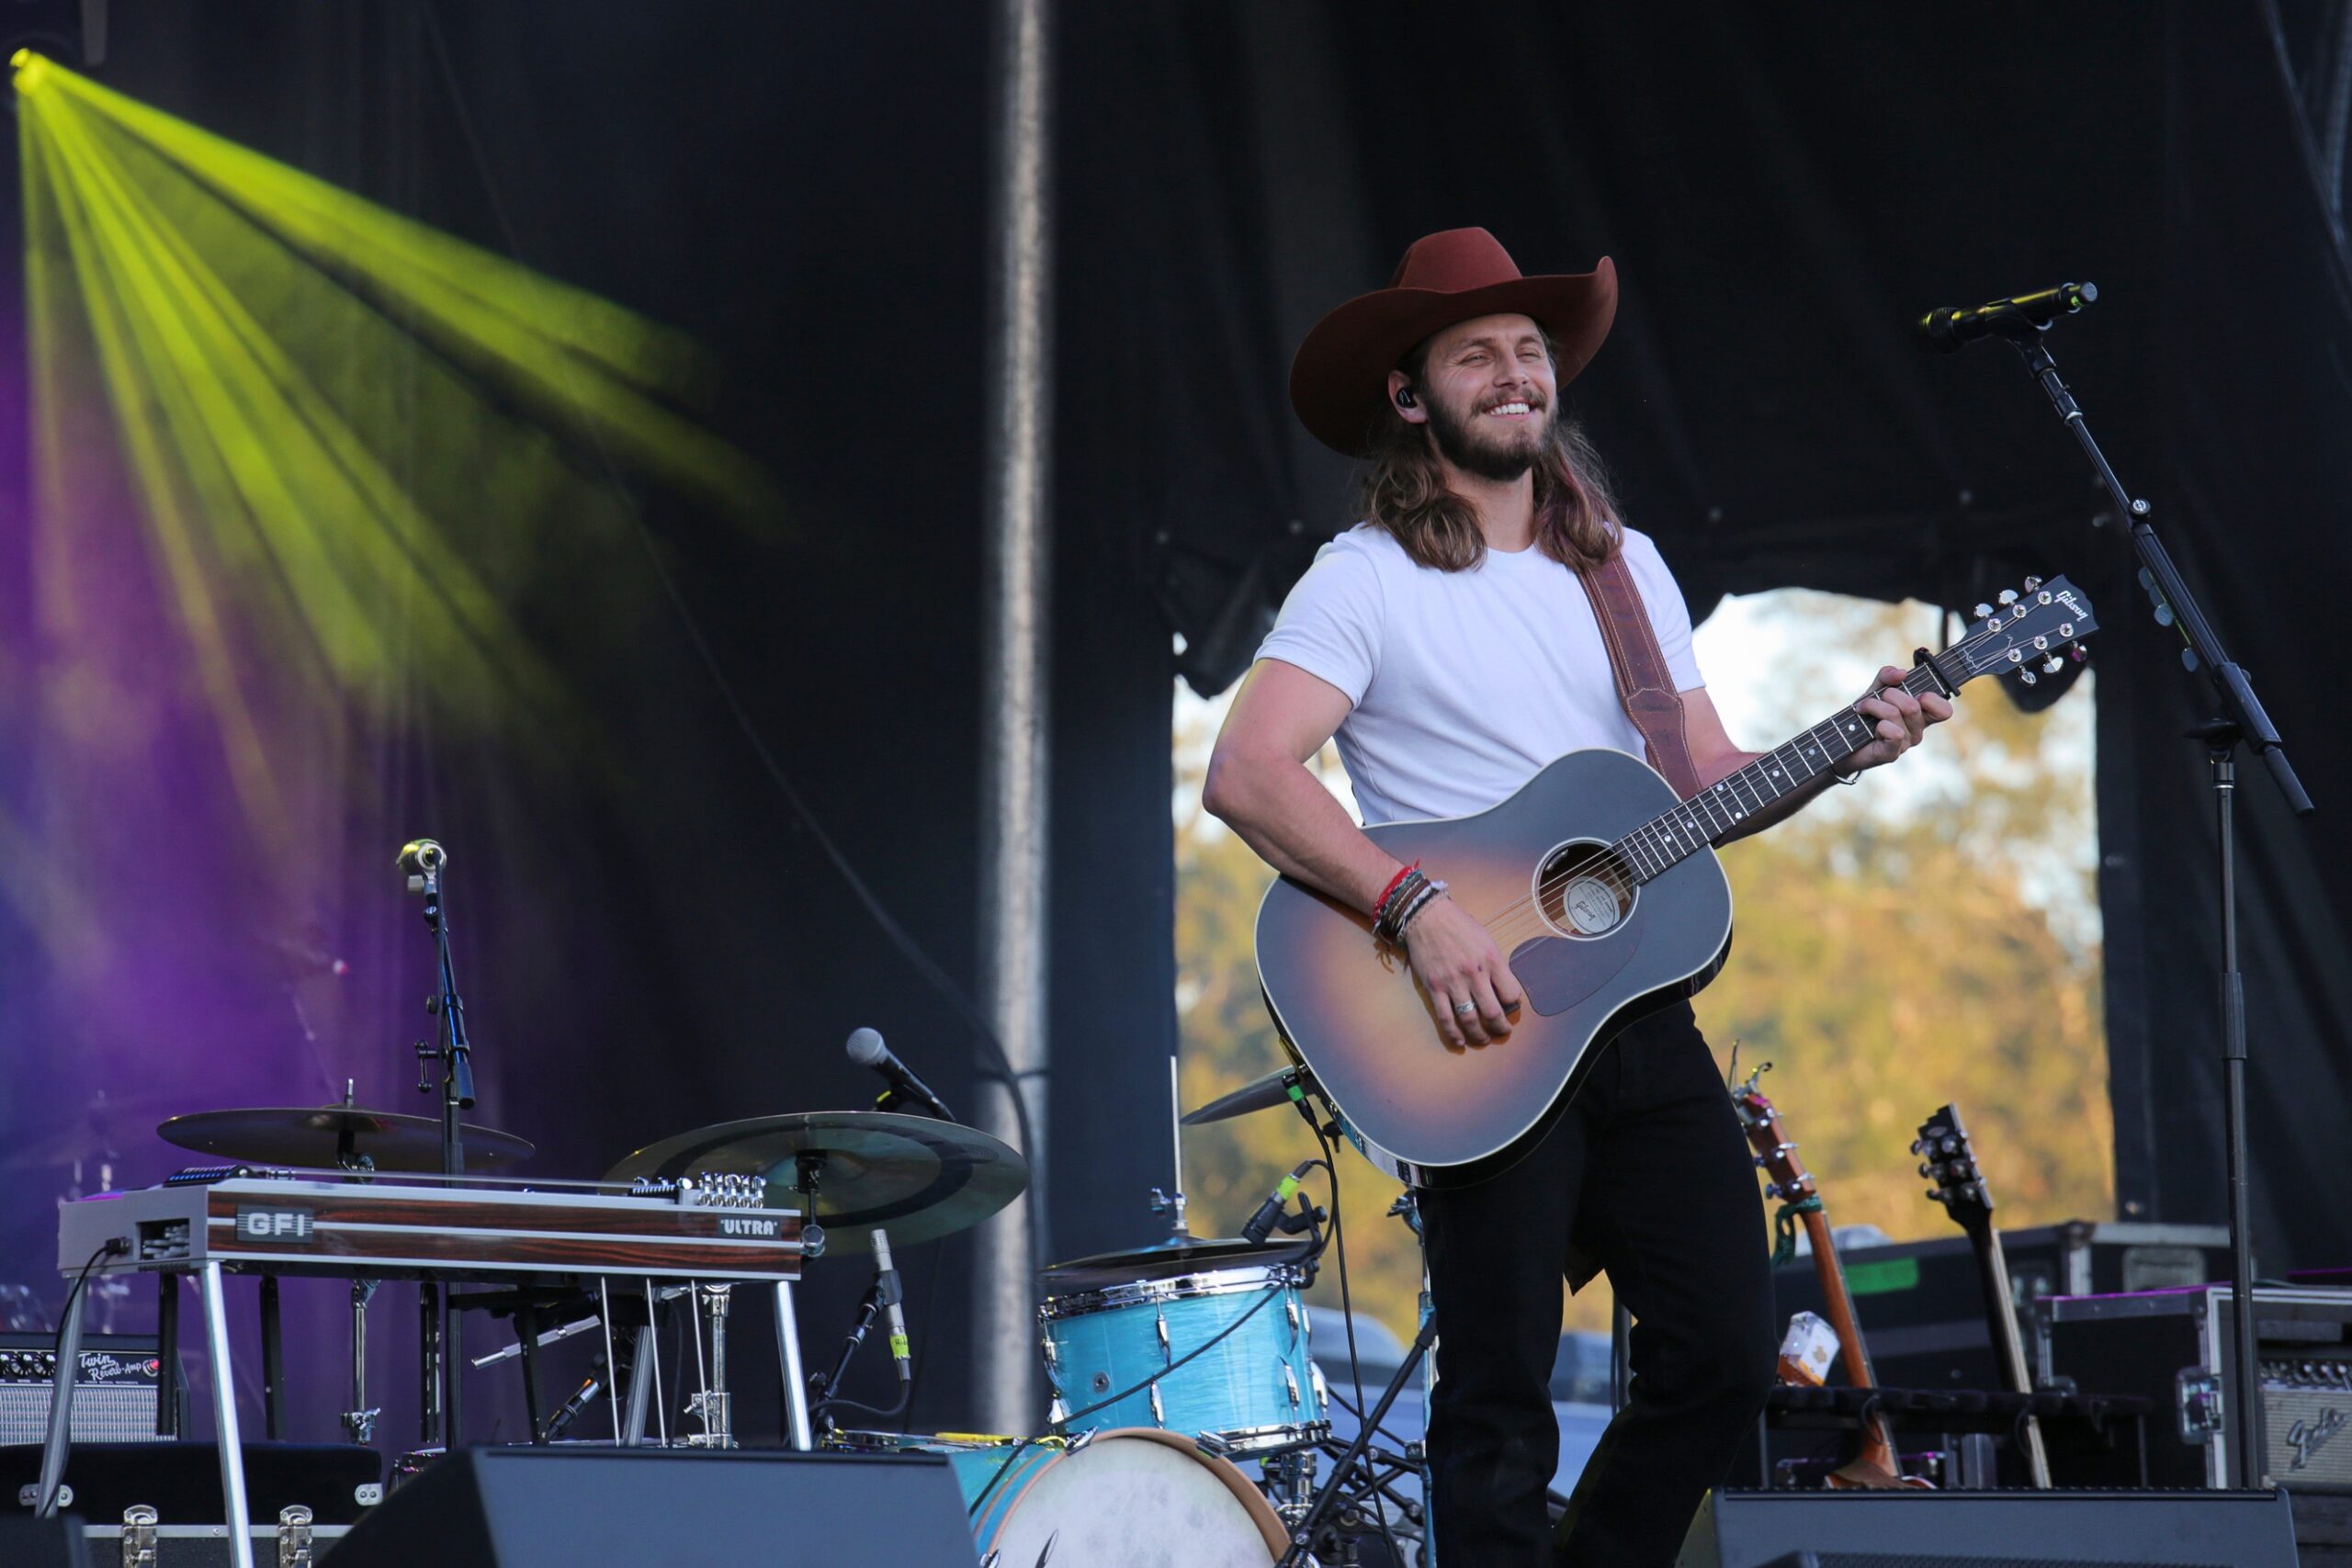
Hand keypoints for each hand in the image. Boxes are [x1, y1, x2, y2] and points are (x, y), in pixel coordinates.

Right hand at [1401, 895, 1525, 1047]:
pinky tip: (1460, 1041)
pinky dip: (1453, 1033)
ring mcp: (1453, 982)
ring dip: (1479, 1035)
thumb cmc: (1459, 925)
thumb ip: (1495, 964)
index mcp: (1491, 959)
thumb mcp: (1486, 939)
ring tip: (1483, 1039)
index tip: (1511, 1007)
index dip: (1514, 1005)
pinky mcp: (1434, 987)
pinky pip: (1445, 1017)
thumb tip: (1503, 987)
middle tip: (1503, 1032)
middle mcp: (1474, 973)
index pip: (1511, 993)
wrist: (1427, 917)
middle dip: (1501, 1027)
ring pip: (1469, 1019)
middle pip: (1493, 1012)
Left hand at [1839, 665, 1951, 776]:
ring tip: (1863, 709)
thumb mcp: (1876, 690)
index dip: (1932, 698)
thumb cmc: (1865, 715)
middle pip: (1913, 706)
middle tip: (1877, 698)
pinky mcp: (1891, 754)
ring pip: (1896, 714)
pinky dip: (1878, 723)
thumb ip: (1887, 677)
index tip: (1914, 693)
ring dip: (1874, 706)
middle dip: (1889, 694)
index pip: (1944, 710)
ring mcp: (1905, 744)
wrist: (1843, 739)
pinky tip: (1869, 726)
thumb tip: (1901, 673)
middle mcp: (1917, 731)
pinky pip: (1893, 733)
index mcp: (1921, 715)